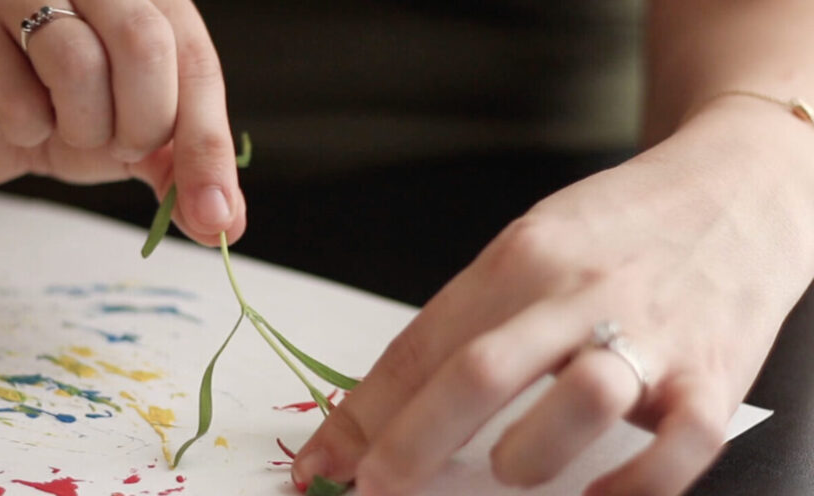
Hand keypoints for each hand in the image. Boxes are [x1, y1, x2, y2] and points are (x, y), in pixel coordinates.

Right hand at [0, 0, 244, 244]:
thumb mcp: (139, 142)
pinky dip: (26, 130)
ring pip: (78, 62)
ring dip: (83, 128)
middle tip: (122, 148)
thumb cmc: (65, 111)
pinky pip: (16, 95)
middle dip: (142, 125)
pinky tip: (16, 118)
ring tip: (65, 127)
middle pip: (144, 44)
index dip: (208, 143)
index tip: (213, 212)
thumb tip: (224, 223)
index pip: (196, 61)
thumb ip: (184, 170)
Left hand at [290, 98, 813, 494]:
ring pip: (576, 404)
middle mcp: (577, 292)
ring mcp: (650, 332)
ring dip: (523, 456)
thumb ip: (476, 317)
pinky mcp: (714, 373)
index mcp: (519, 258)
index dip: (362, 413)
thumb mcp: (532, 244)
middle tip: (374, 488)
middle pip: (478, 374)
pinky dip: (631, 489)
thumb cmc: (619, 226)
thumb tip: (401, 399)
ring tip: (505, 468)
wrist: (736, 187)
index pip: (421, 345)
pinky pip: (677, 449)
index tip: (323, 458)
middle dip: (411, 445)